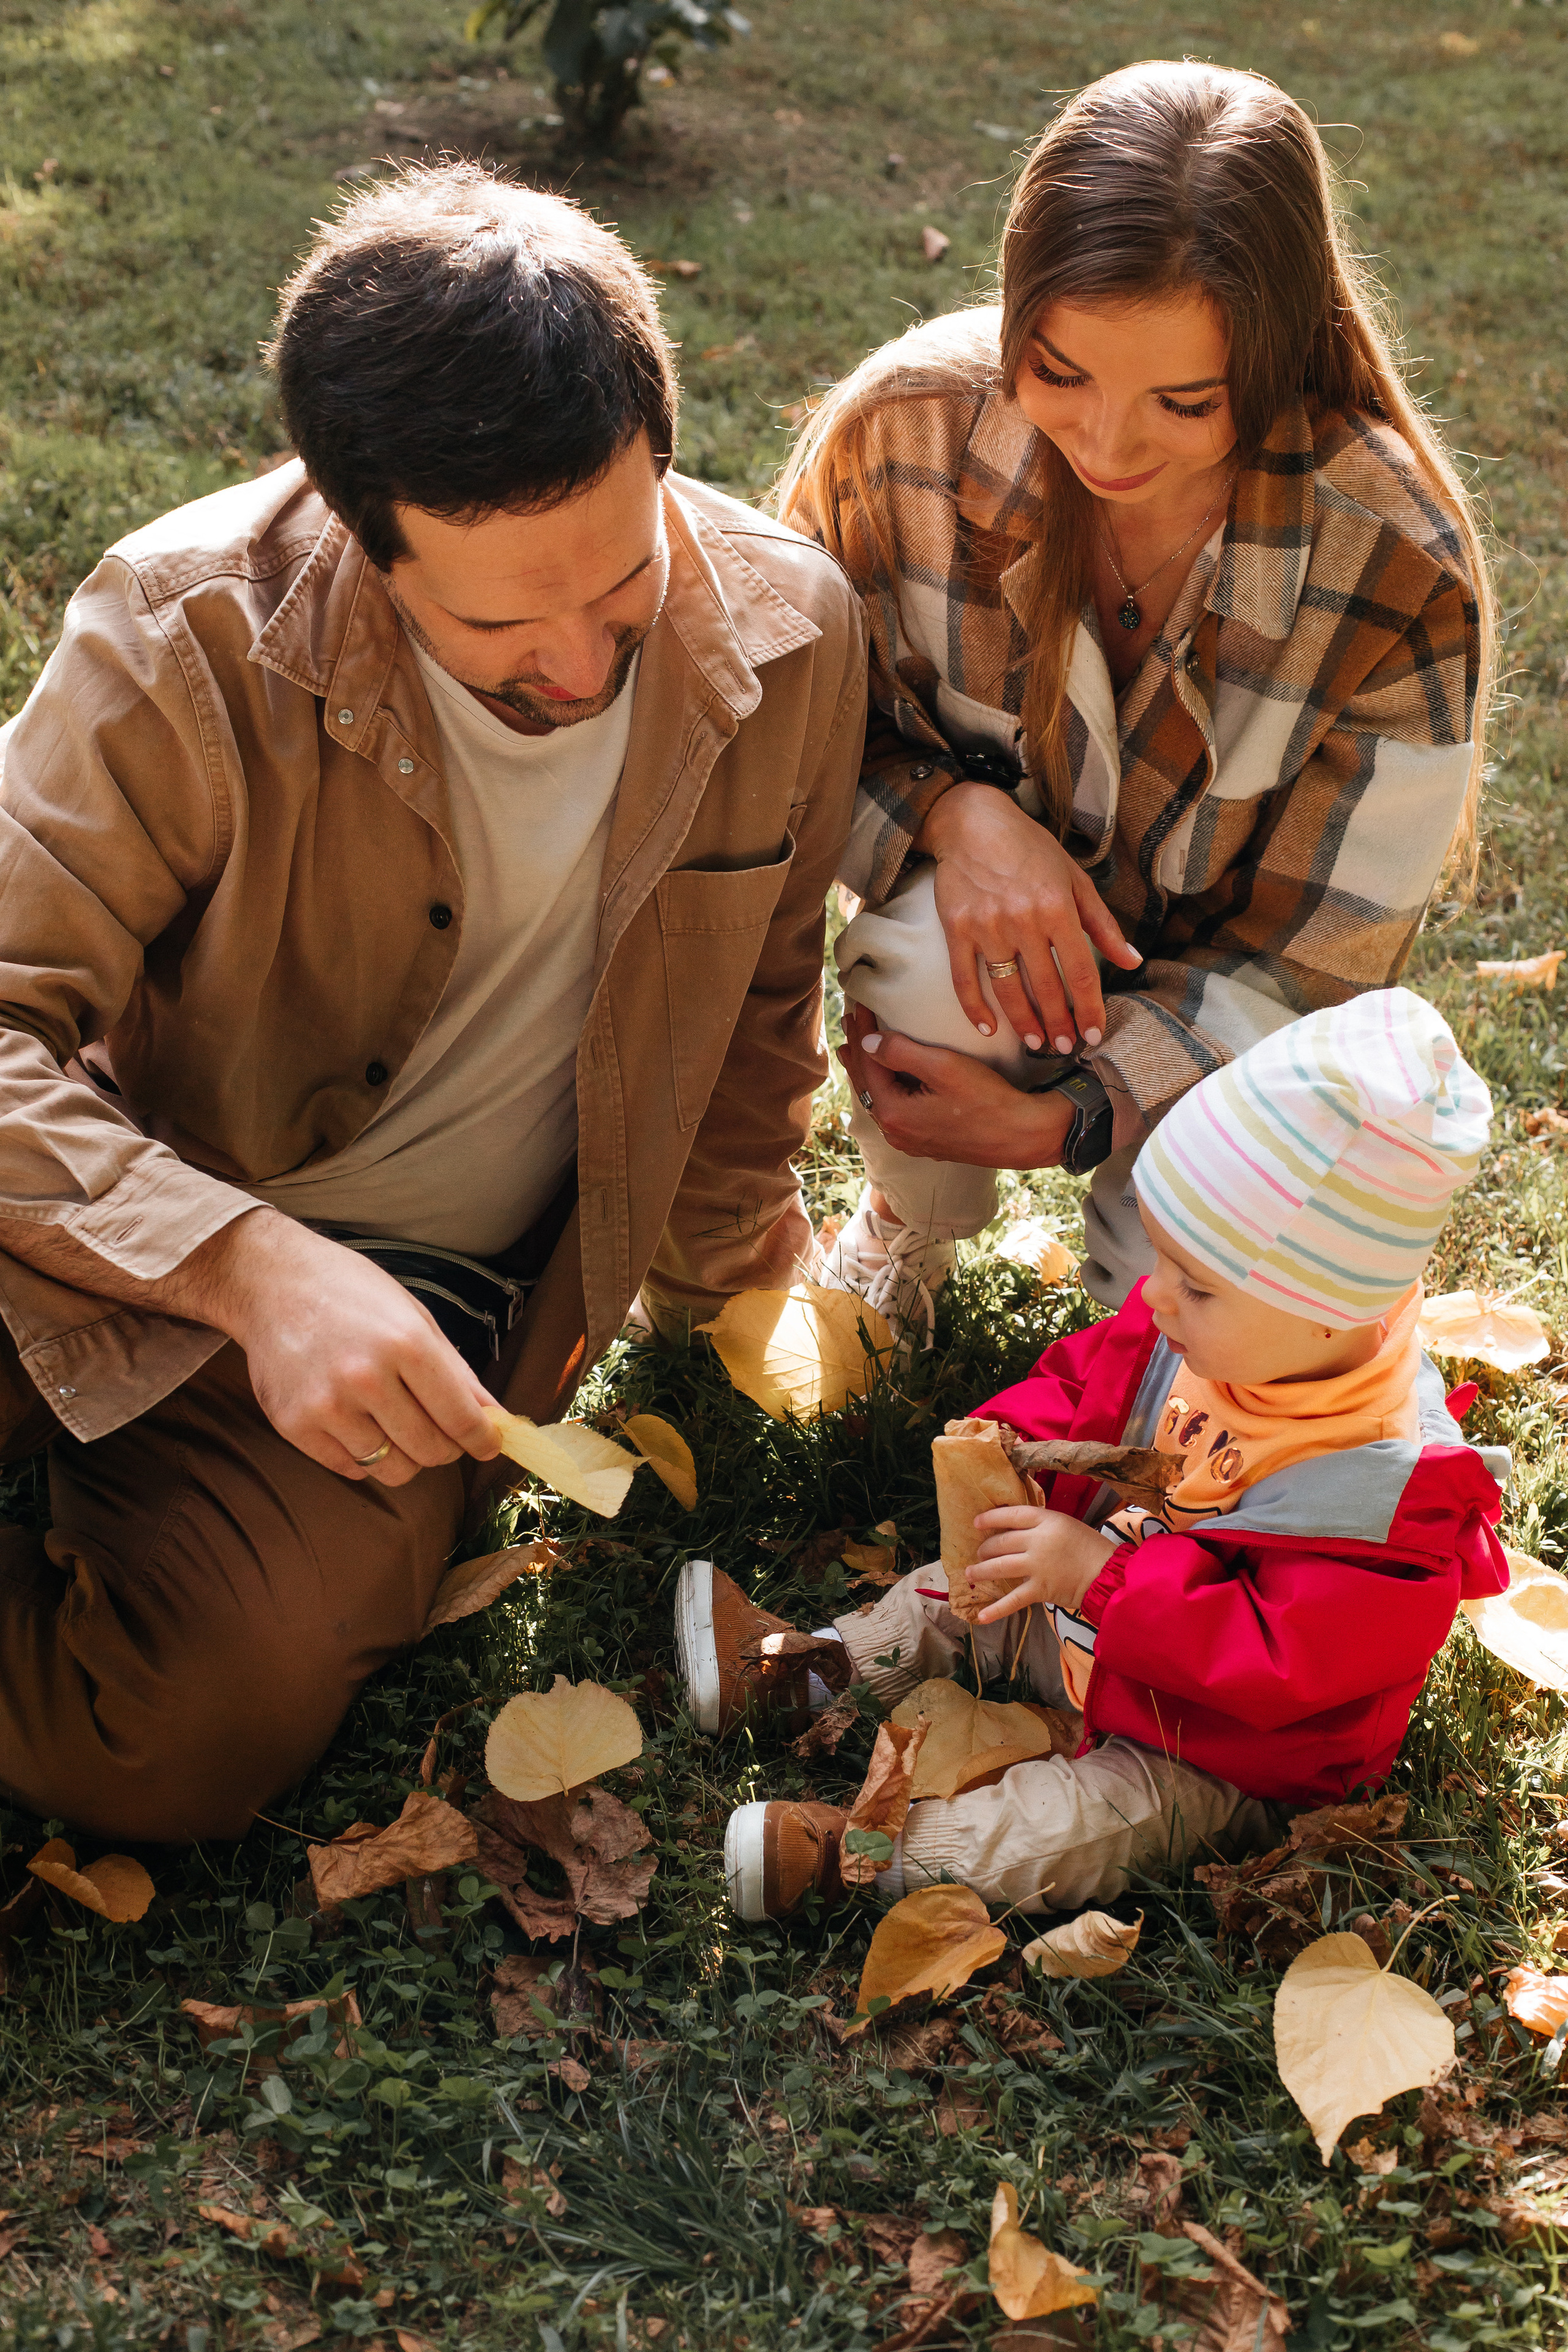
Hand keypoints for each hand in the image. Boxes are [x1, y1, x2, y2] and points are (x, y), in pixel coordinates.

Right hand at [192, 1213, 503, 1485]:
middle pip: (430, 1450)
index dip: (483, 1440)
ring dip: (404, 1455)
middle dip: (445, 1447)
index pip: (461, 1419)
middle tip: (438, 1428)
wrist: (270, 1281)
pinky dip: (363, 1457)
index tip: (489, 1446)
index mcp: (406, 1344)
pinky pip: (349, 1469)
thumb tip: (494, 1417)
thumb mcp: (415, 1316)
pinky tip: (358, 1424)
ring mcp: (326, 1405)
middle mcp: (367, 1378)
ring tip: (394, 1423)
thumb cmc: (351, 1292)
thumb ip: (457, 1372)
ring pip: (391, 1468)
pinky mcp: (293, 1425)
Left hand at [839, 1001, 1074, 1168]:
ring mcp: (909, 1140)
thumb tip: (866, 1041)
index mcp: (893, 1113)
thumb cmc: (987, 1099)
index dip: (862, 1030)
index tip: (859, 1003)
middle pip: (867, 1083)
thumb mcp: (944, 1067)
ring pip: (878, 1098)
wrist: (1022, 1135)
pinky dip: (884, 1088)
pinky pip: (893, 1110)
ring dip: (868, 1070)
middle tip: (849, 1021)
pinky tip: (886, 1081)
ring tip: (855, 1049)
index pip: (867, 1063)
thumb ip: (901, 1052)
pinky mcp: (925, 1142)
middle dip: (858, 1050)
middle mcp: (895, 1132)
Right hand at [916, 783, 1140, 1052]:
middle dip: (1059, 1024)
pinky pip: (964, 979)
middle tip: (1066, 1047)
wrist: (972, 822)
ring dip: (1024, 1022)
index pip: (1080, 972)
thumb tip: (1132, 961)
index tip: (1095, 1034)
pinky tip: (988, 1028)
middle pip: (1047, 987)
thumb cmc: (1029, 849)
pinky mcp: (956, 929)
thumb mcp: (1076, 879)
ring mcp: (987, 927)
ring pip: (1007, 989)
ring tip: (1036, 1042)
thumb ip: (1103, 924)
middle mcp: (1023, 920)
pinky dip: (974, 1007)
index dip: (1090, 1008)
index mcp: (1058, 907)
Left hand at [968, 1503, 1116, 1622]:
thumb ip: (1042, 1526)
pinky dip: (996, 1609)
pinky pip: (1013, 1600)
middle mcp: (1039, 1540)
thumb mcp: (1067, 1525)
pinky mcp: (1040, 1589)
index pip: (1012, 1514)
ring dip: (982, 1571)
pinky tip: (981, 1616)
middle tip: (979, 1553)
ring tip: (970, 1573)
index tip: (977, 1523)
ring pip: (1000, 1567)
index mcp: (1047, 1520)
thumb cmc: (1090, 1548)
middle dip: (985, 1548)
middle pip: (1001, 1542)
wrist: (1109, 1574)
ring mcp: (1037, 1566)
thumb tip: (1015, 1531)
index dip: (991, 1518)